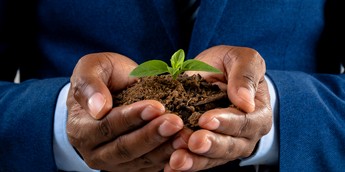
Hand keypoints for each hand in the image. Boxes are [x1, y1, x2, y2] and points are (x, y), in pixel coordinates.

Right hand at [67, 53, 183, 170]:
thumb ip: (89, 84)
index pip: (106, 127)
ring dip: (164, 149)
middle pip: (124, 148)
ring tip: (184, 135)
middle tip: (175, 122)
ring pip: (140, 161)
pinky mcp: (131, 166)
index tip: (157, 106)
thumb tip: (98, 108)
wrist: (112, 90)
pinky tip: (183, 146)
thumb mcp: (90, 68)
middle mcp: (94, 151)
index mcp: (81, 128)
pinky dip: (168, 157)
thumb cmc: (102, 77)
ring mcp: (114, 162)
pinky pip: (149, 166)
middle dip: (151, 135)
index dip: (132, 117)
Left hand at [166, 45, 272, 170]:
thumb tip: (245, 102)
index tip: (206, 120)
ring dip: (195, 160)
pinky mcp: (208, 150)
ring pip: (213, 158)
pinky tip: (169, 167)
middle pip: (231, 146)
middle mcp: (245, 134)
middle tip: (192, 142)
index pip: (245, 122)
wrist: (212, 74)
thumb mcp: (241, 58)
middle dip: (210, 145)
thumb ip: (245, 74)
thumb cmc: (229, 64)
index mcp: (258, 112)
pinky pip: (199, 160)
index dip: (226, 122)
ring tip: (176, 160)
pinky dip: (186, 164)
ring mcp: (226, 144)